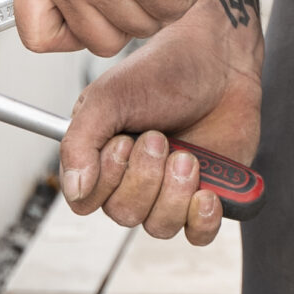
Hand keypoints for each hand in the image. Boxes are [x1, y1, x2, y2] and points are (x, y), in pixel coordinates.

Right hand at [59, 0, 263, 243]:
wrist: (219, 59)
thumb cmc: (162, 71)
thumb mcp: (110, 96)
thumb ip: (80, 141)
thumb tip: (75, 189)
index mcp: (102, 157)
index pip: (86, 200)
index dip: (106, 178)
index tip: (123, 142)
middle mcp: (133, 179)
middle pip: (125, 214)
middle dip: (145, 177)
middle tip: (160, 138)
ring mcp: (170, 190)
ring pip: (160, 226)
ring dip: (175, 192)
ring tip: (188, 156)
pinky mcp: (206, 195)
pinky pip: (199, 234)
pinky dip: (202, 220)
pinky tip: (208, 194)